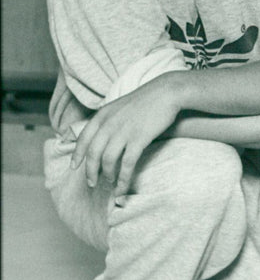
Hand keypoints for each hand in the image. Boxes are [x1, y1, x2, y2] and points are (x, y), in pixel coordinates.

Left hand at [71, 73, 181, 194]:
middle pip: (93, 153)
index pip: (83, 139)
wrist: (166, 92)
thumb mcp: (119, 106)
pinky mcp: (138, 139)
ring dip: (107, 175)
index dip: (77, 155)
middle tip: (92, 183)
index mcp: (102, 115)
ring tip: (110, 183)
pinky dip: (123, 179)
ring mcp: (123, 132)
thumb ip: (108, 119)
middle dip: (90, 172)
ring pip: (107, 161)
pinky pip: (126, 164)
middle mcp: (109, 124)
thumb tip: (101, 136)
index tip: (74, 167)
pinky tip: (122, 187)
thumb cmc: (145, 100)